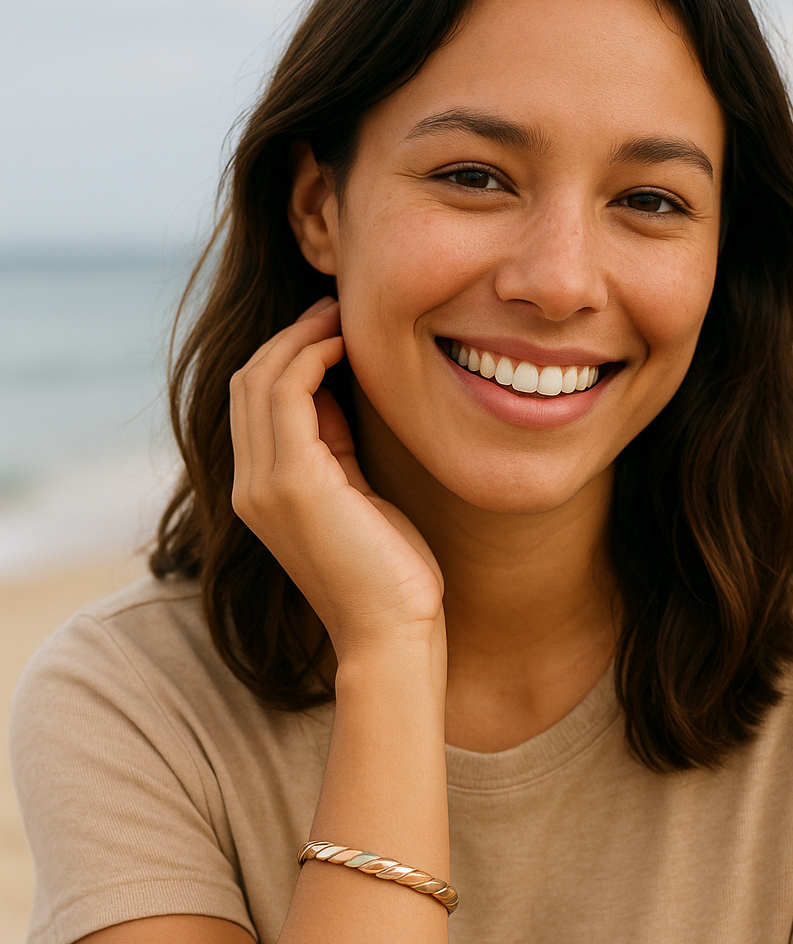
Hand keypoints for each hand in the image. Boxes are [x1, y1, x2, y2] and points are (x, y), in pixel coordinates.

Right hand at [230, 298, 444, 652]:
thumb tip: (339, 391)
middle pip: (249, 382)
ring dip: (303, 338)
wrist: (392, 634)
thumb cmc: (391, 575)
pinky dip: (314, 358)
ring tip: (345, 318)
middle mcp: (249, 486)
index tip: (336, 330)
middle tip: (340, 309)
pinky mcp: (292, 483)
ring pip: (262, 379)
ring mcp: (264, 485)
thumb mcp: (359, 497)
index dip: (290, 356)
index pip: (256, 403)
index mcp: (261, 492)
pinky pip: (288, 394)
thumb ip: (338, 448)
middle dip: (292, 336)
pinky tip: (348, 347)